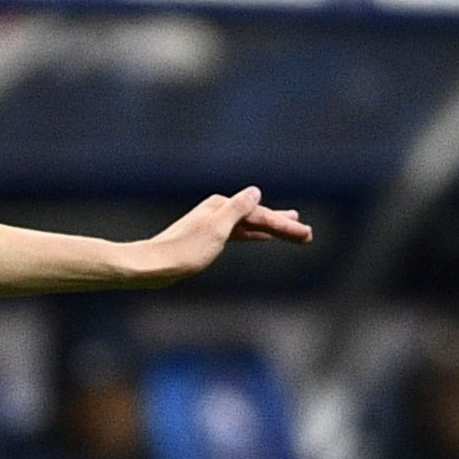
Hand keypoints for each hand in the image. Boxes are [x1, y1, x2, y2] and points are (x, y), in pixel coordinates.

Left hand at [121, 187, 309, 284]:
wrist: (150, 266)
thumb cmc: (183, 251)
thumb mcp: (216, 229)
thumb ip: (237, 209)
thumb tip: (254, 191)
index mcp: (221, 206)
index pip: (261, 215)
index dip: (285, 225)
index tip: (307, 236)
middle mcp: (216, 210)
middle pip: (257, 217)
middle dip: (282, 225)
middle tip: (307, 234)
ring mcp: (210, 223)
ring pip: (249, 224)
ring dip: (271, 226)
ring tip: (291, 226)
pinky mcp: (204, 238)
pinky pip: (238, 232)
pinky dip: (253, 233)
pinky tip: (260, 236)